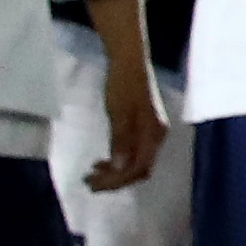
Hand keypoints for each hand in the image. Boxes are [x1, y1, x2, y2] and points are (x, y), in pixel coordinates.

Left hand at [90, 35, 164, 193]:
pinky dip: (117, 162)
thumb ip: (120, 140)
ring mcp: (151, 133)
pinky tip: (102, 161)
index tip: (94, 184)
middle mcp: (156, 137)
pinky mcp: (143, 129)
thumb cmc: (123, 85)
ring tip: (91, 175)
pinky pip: (133, 154)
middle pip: (139, 170)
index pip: (139, 168)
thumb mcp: (119, 113)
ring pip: (135, 163)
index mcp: (154, 134)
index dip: (117, 180)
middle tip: (89, 183)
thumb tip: (119, 167)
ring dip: (114, 173)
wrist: (129, 62)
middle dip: (115, 180)